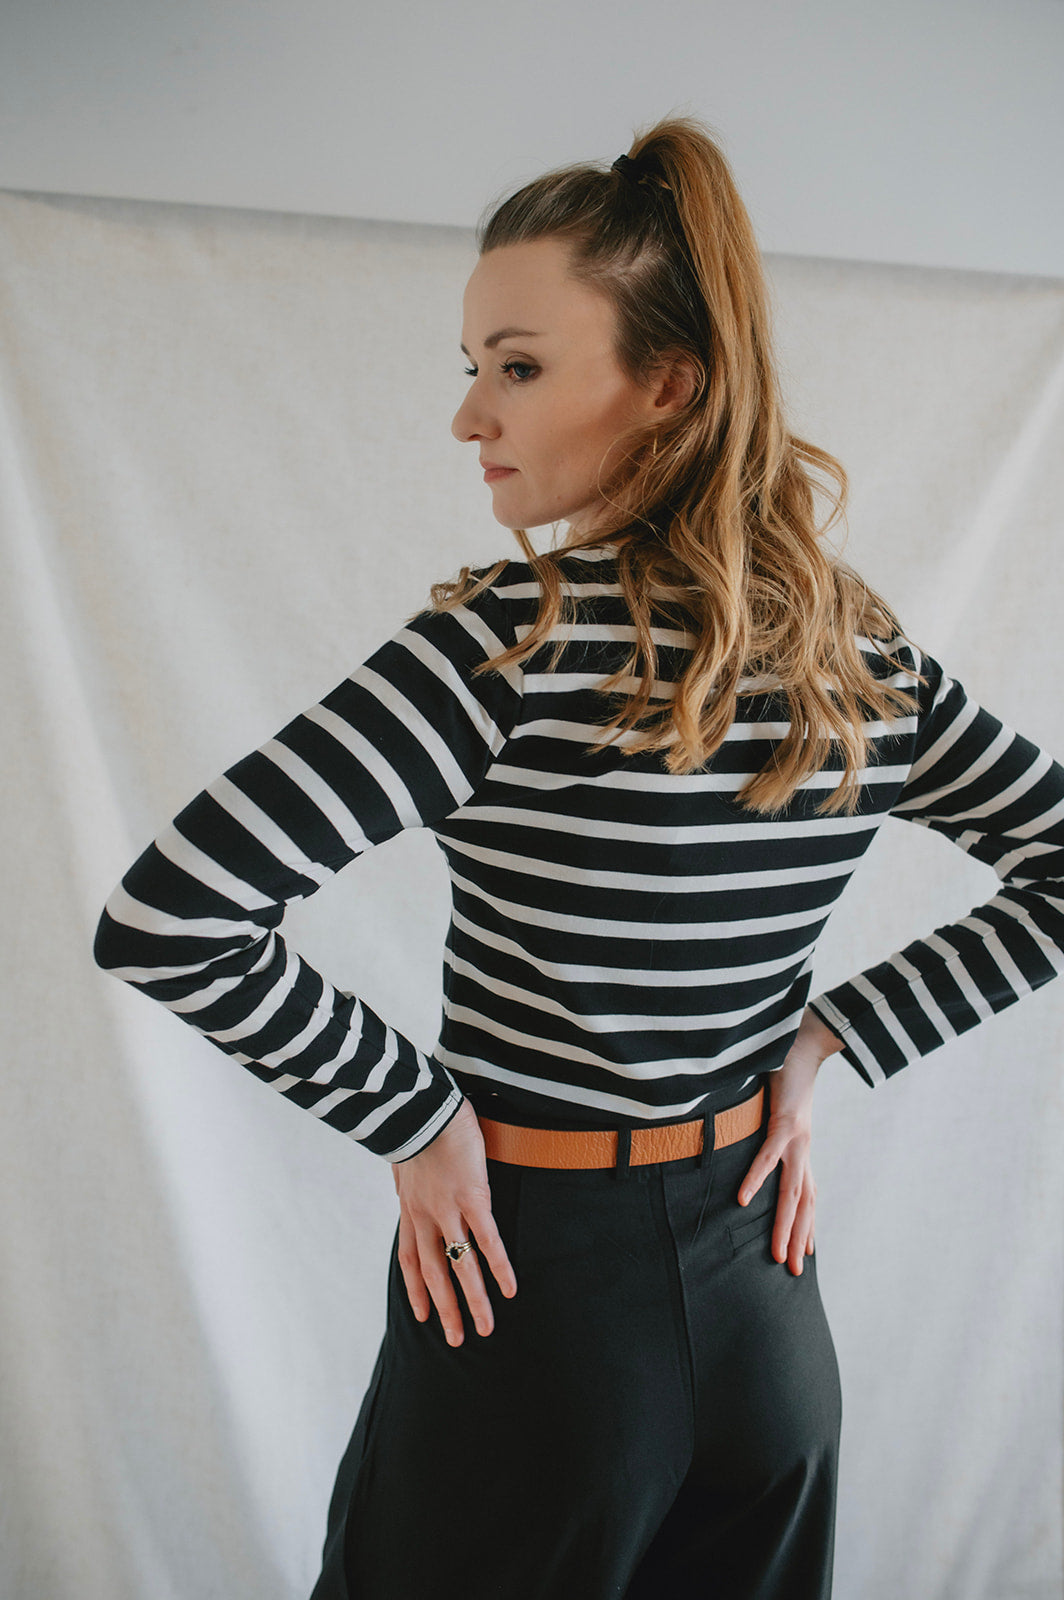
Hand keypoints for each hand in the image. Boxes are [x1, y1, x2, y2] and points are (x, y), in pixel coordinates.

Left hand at [391, 1097, 517, 1345]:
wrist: (423, 1107)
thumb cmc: (417, 1125)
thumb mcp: (405, 1158)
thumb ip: (408, 1176)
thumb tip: (403, 1176)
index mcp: (410, 1208)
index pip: (409, 1258)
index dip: (416, 1289)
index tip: (421, 1314)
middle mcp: (425, 1216)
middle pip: (433, 1273)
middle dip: (444, 1309)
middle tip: (456, 1340)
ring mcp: (447, 1210)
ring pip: (459, 1265)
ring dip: (472, 1300)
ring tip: (486, 1328)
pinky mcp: (471, 1198)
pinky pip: (486, 1239)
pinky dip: (498, 1265)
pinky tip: (510, 1288)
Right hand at [736, 1009, 841, 1276]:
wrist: (804, 1039)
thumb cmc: (787, 1072)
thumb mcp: (776, 1110)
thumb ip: (768, 1128)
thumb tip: (754, 1138)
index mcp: (802, 1147)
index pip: (808, 1195)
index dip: (807, 1225)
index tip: (805, 1254)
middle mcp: (804, 1148)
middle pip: (803, 1203)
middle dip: (797, 1239)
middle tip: (792, 1272)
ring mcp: (797, 1138)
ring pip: (792, 1191)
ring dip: (785, 1225)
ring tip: (778, 1255)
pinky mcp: (785, 1122)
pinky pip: (768, 1157)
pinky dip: (755, 1179)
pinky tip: (744, 1201)